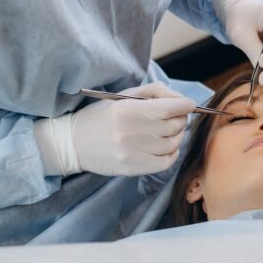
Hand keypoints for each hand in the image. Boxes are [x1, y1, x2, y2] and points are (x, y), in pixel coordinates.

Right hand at [36, 83, 194, 176]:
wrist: (73, 143)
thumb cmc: (101, 116)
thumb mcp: (123, 96)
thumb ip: (154, 93)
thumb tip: (180, 99)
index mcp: (127, 110)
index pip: (169, 109)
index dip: (185, 105)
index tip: (189, 104)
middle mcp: (130, 133)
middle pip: (174, 126)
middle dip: (182, 119)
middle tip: (176, 116)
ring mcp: (131, 153)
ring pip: (173, 144)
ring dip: (177, 135)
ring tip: (168, 130)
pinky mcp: (131, 168)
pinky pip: (166, 162)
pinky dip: (172, 153)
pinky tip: (165, 146)